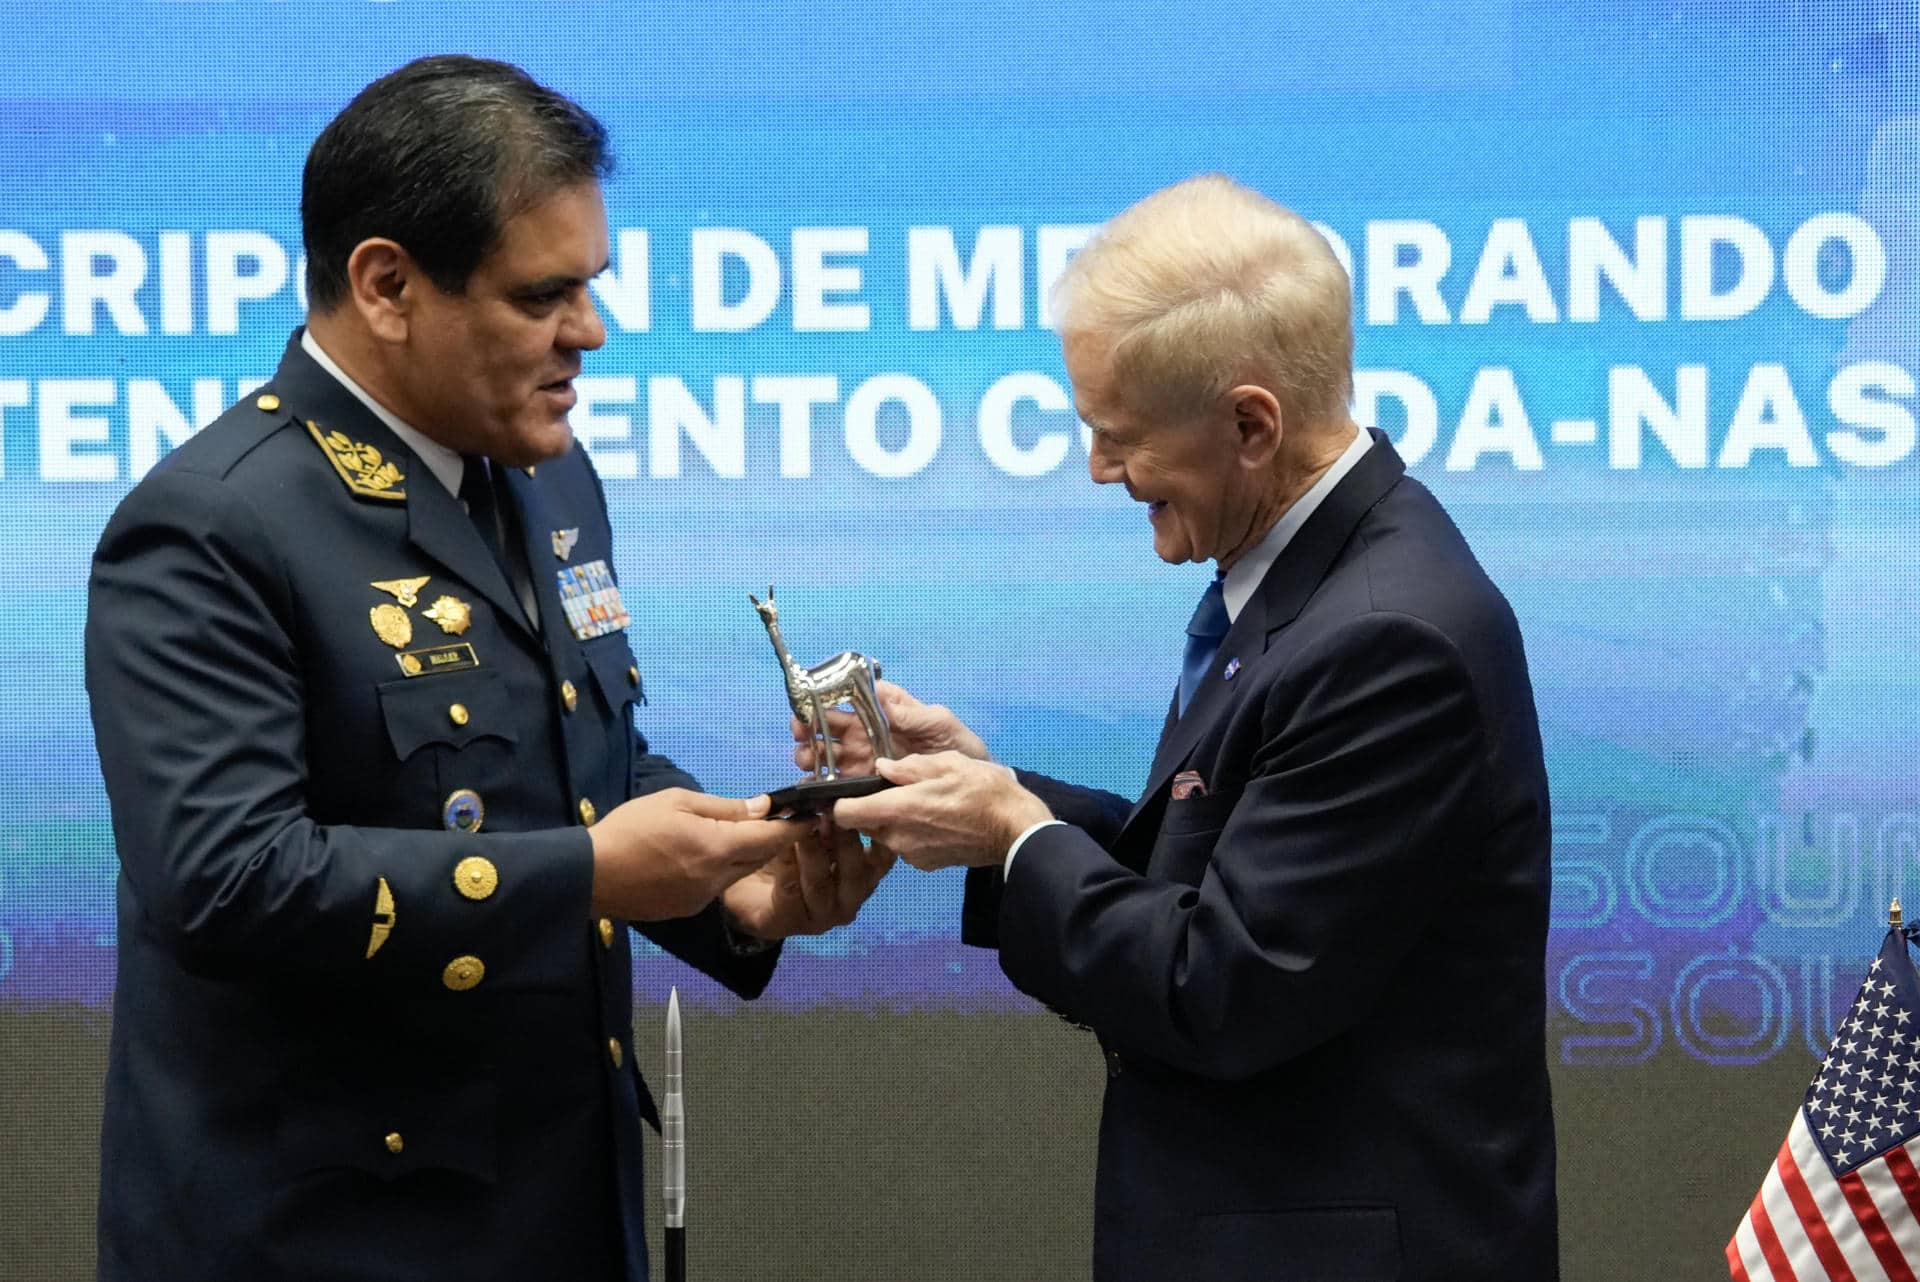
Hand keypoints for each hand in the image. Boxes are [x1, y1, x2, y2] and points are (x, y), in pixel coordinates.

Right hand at [588, 788, 797, 920]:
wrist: (589, 875)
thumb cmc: (630, 829)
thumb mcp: (676, 802)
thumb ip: (723, 807)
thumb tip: (761, 807)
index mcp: (716, 849)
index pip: (770, 840)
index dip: (795, 829)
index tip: (813, 817)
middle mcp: (716, 879)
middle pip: (758, 860)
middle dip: (771, 841)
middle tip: (779, 821)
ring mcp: (702, 899)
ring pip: (737, 875)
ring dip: (743, 856)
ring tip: (735, 835)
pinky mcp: (687, 910)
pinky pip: (715, 887)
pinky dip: (718, 870)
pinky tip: (700, 856)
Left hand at [721, 820, 895, 938]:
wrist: (751, 894)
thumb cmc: (794, 858)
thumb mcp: (818, 835)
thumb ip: (831, 822)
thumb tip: (835, 790)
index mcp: (863, 876)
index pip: (883, 858)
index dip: (877, 833)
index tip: (866, 805)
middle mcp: (850, 898)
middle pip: (855, 871)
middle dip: (844, 839)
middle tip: (833, 811)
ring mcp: (823, 914)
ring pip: (820, 880)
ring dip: (811, 849)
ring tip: (803, 824)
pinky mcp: (793, 921)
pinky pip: (789, 889)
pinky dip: (784, 862)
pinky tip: (775, 844)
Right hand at [791, 679, 989, 776]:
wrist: (969, 789)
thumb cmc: (958, 748)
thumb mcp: (940, 724)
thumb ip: (912, 712)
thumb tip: (879, 694)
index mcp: (884, 710)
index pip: (848, 697)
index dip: (825, 697)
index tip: (811, 704)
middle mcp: (867, 732)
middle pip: (828, 726)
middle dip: (809, 727)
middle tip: (802, 735)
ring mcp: (863, 759)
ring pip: (826, 754)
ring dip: (810, 754)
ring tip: (806, 760)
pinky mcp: (864, 785)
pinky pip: (836, 783)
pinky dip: (820, 784)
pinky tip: (812, 789)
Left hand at [830, 751, 1052, 871]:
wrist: (1016, 830)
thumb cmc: (984, 790)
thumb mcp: (948, 763)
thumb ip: (909, 767)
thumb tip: (881, 767)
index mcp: (898, 809)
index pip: (843, 814)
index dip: (839, 801)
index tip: (847, 789)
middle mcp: (898, 838)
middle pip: (865, 824)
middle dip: (871, 808)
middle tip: (893, 789)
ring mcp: (913, 855)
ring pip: (886, 835)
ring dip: (894, 820)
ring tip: (920, 802)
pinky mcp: (927, 865)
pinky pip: (906, 845)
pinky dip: (912, 833)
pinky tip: (935, 820)